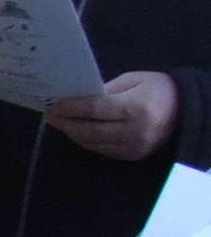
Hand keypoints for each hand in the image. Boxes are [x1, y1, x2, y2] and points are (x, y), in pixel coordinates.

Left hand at [47, 71, 179, 160]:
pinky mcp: (134, 156)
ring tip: (61, 124)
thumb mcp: (132, 80)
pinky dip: (87, 141)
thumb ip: (105, 90)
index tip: (54, 105)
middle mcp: (135, 130)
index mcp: (135, 107)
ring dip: (73, 134)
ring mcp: (135, 146)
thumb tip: (76, 99)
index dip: (71, 108)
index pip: (95, 109)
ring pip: (93, 143)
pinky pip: (103, 150)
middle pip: (90, 130)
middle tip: (51, 116)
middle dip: (66, 123)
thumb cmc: (158, 89)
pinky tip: (78, 132)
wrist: (186, 110)